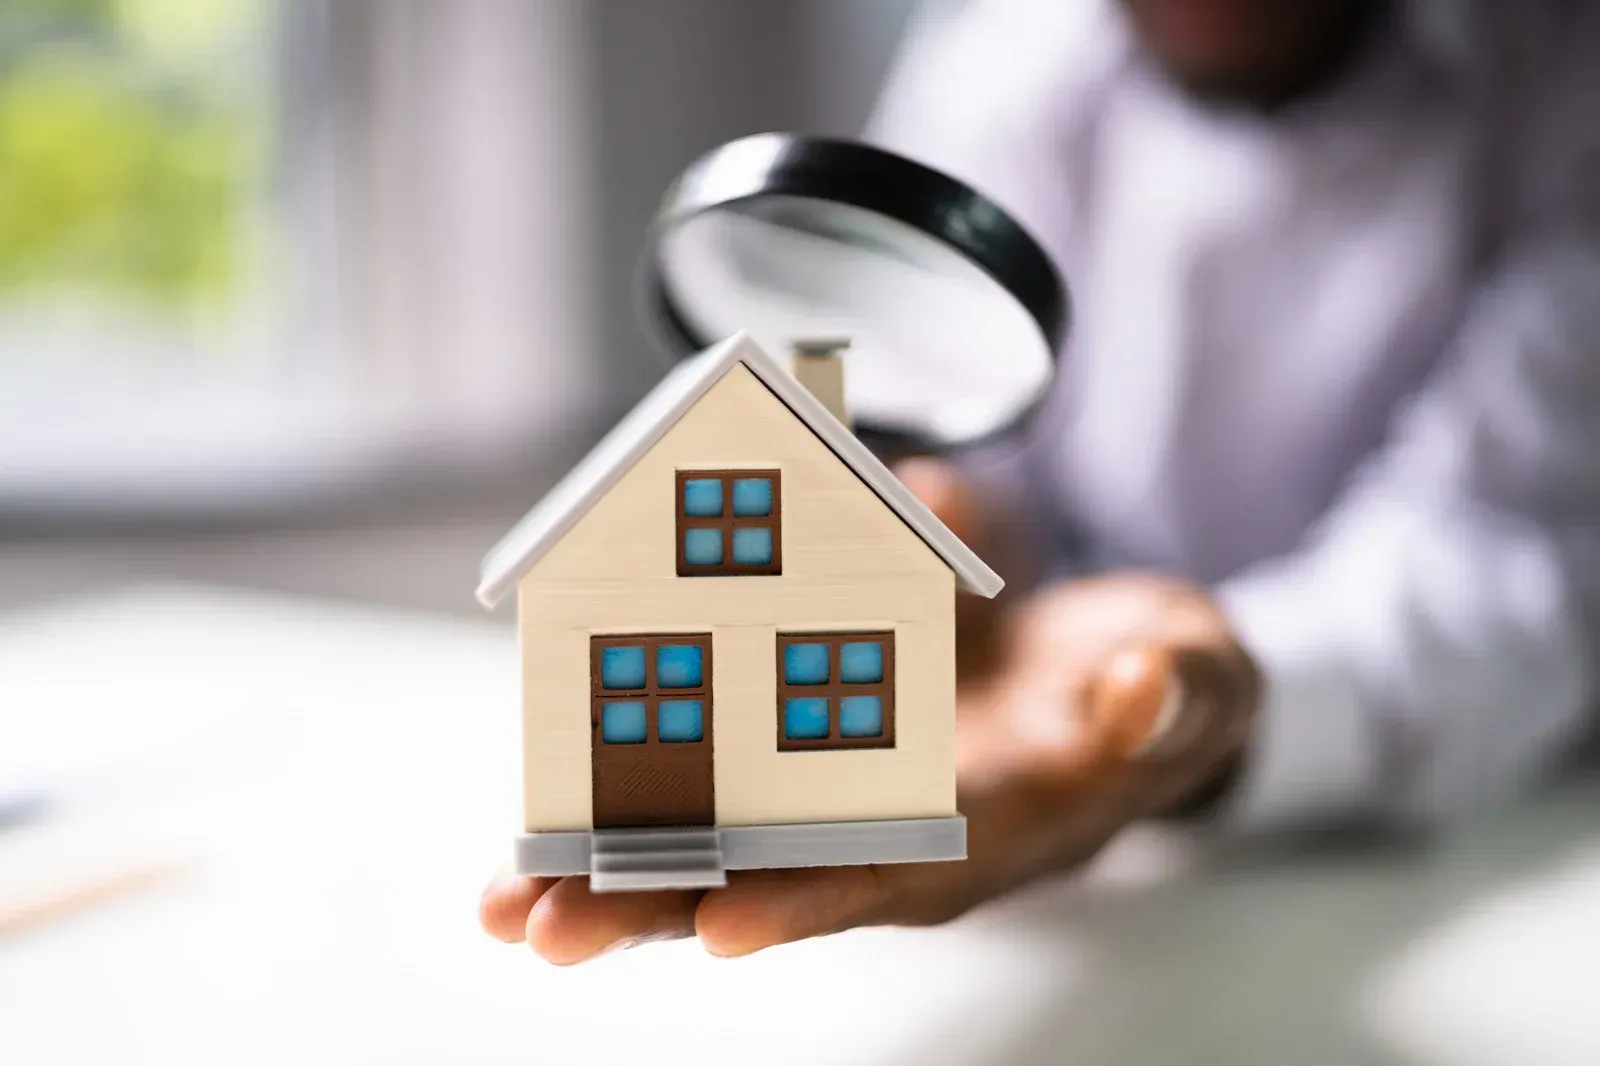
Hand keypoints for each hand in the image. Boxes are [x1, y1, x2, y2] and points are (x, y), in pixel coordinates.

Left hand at [480, 463, 1258, 961]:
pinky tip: (540, 794)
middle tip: (544, 931)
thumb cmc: (1152, 680)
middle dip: (660, 907)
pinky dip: (626, 782)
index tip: (723, 926)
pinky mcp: (809, 737)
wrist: (1105, 665)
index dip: (812, 896)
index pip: (894, 872)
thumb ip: (1173, 694)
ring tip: (505, 900)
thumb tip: (1145, 684)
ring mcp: (846, 787)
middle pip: (771, 879)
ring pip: (719, 842)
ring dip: (613, 868)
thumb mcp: (1191, 678)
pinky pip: (711, 766)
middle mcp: (902, 828)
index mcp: (994, 826)